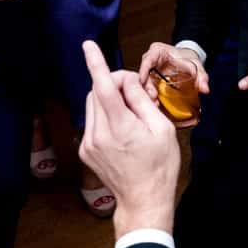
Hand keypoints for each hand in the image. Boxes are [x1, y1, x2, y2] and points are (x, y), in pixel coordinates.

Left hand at [78, 40, 180, 234]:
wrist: (144, 202)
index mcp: (120, 127)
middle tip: (136, 93)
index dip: (96, 63)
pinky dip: (104, 114)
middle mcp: (99, 135)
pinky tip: (121, 129)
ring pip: (92, 103)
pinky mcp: (85, 150)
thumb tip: (126, 81)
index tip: (88, 45)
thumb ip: (141, 100)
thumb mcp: (162, 129)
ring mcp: (89, 144)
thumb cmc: (159, 167)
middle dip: (114, 83)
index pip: (103, 87)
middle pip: (97, 90)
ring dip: (108, 98)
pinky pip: (92, 120)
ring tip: (130, 114)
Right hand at [136, 41, 209, 100]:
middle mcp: (151, 61)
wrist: (188, 62)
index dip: (143, 70)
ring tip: (156, 104)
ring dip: (148, 94)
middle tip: (154, 98)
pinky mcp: (152, 81)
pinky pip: (148, 88)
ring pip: (144, 82)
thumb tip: (205, 89)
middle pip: (144, 73)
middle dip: (146, 86)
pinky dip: (151, 96)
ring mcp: (150, 72)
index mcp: (158, 51)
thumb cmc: (189, 59)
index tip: (142, 81)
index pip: (148, 59)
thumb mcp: (196, 65)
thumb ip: (201, 76)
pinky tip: (156, 105)